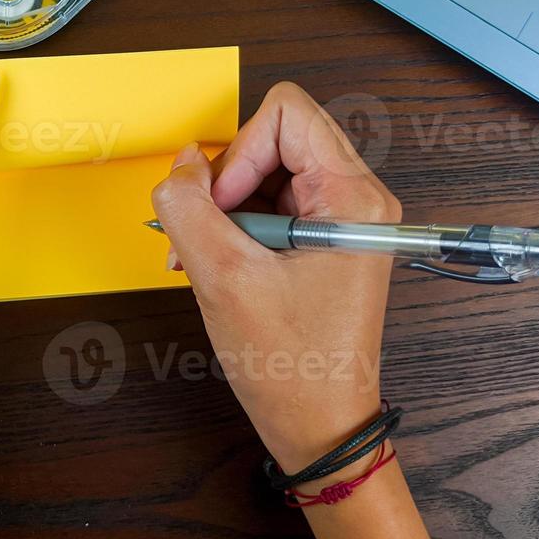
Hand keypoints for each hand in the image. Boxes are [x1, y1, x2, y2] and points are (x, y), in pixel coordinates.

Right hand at [150, 82, 400, 473]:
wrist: (321, 426)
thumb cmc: (291, 365)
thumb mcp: (222, 277)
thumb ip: (189, 206)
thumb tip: (183, 162)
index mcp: (352, 195)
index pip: (286, 112)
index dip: (239, 152)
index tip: (221, 209)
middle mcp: (356, 198)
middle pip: (274, 139)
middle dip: (226, 183)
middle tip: (204, 236)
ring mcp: (340, 219)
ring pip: (265, 173)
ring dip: (223, 210)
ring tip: (203, 260)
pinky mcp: (323, 240)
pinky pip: (269, 206)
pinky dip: (234, 229)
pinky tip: (217, 266)